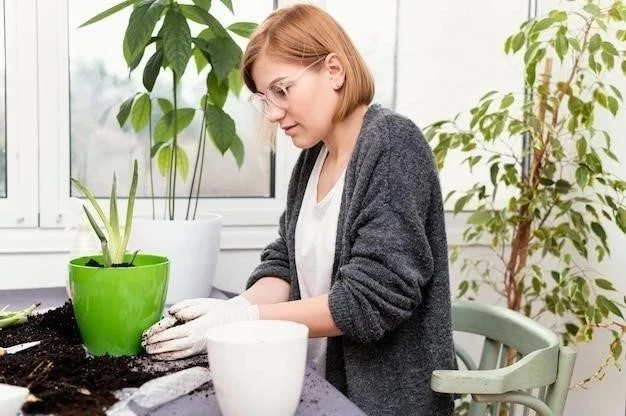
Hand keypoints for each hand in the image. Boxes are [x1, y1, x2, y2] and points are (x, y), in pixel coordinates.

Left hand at [142, 296, 258, 359]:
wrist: (234, 320)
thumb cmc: (218, 310)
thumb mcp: (203, 303)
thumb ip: (187, 308)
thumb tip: (172, 313)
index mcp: (198, 326)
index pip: (175, 333)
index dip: (161, 335)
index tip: (149, 335)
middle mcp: (197, 339)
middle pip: (174, 345)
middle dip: (158, 346)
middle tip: (145, 345)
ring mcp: (198, 346)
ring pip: (177, 353)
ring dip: (162, 353)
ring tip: (150, 352)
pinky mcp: (199, 350)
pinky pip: (183, 356)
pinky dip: (171, 356)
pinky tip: (162, 355)